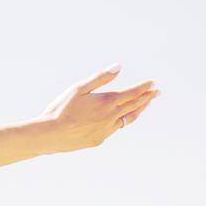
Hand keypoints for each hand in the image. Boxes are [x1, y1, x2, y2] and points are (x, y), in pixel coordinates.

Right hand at [36, 65, 159, 153]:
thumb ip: (100, 78)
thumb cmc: (61, 109)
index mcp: (107, 101)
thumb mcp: (78, 88)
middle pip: (135, 105)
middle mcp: (111, 116)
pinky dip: (123, 121)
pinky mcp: (99, 139)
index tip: (153, 83)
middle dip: (147, 98)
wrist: (49, 134)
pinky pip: (116, 128)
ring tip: (145, 105)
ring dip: (138, 110)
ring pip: (128, 118)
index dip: (144, 87)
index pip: (132, 93)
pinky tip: (122, 118)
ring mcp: (106, 130)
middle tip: (157, 92)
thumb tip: (119, 66)